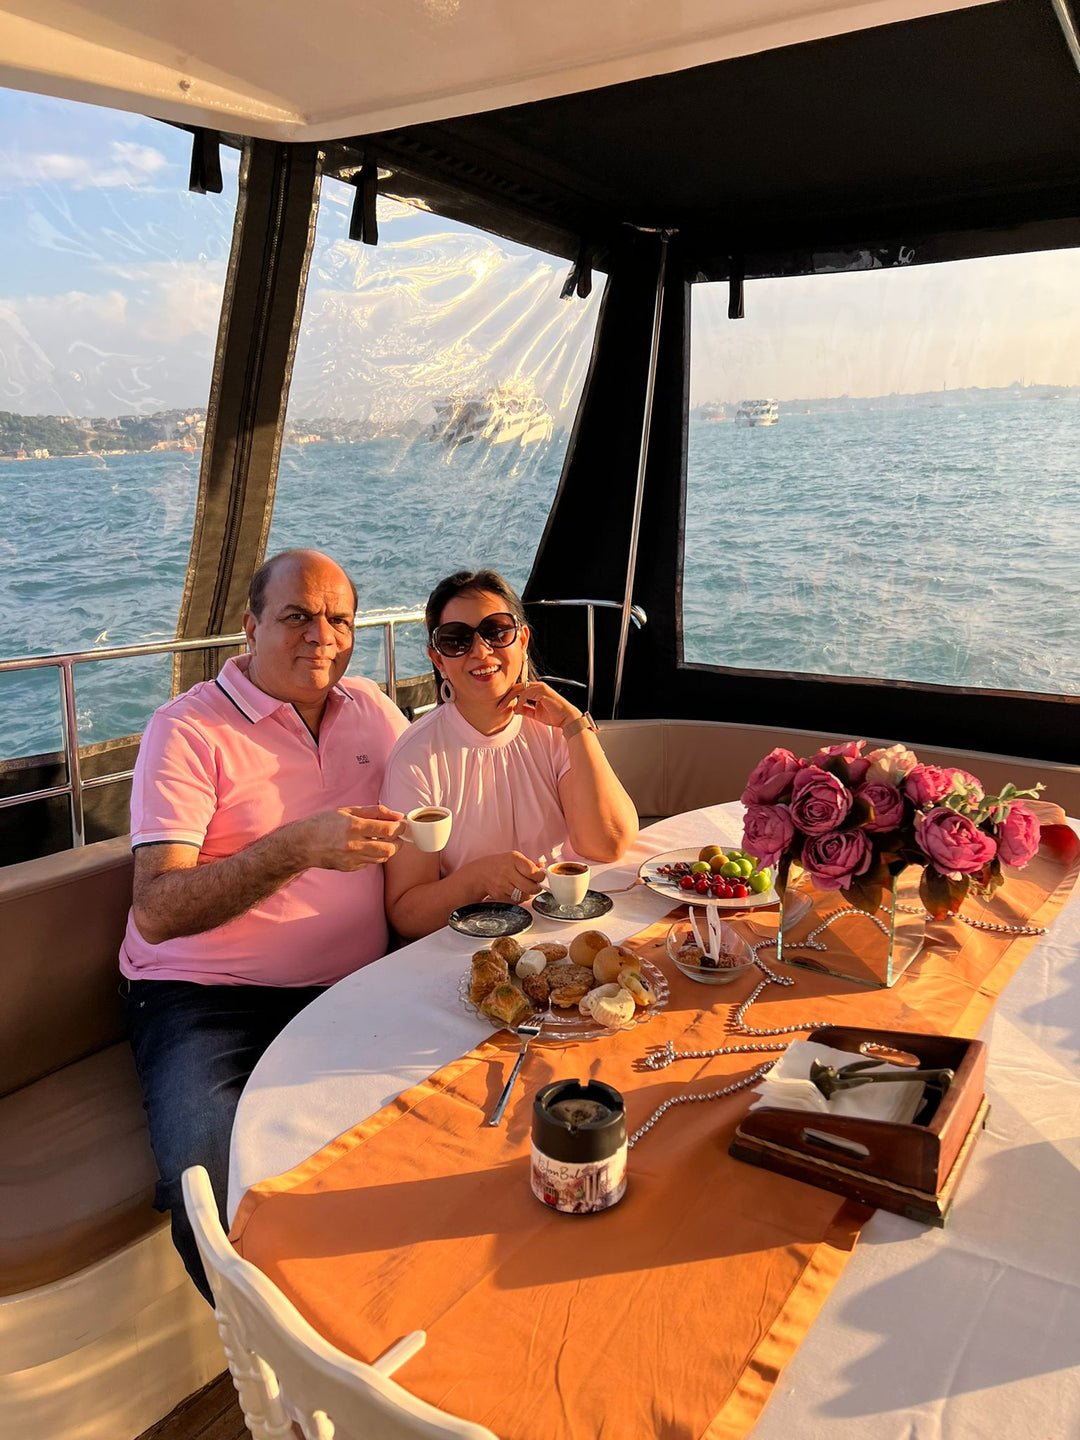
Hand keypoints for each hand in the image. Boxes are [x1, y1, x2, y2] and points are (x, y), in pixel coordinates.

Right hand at [290, 804, 405, 871]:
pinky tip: (365, 846)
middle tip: (396, 834)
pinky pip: (370, 863)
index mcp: (353, 827)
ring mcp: (351, 859)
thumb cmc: (324, 823)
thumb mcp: (348, 811)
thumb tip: (397, 815)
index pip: (388, 829)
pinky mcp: (350, 868)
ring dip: (388, 848)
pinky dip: (373, 855)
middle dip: (398, 842)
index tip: (402, 823)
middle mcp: (353, 845)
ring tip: (381, 839)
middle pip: (389, 849)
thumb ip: (375, 812)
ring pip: (382, 858)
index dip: (400, 826)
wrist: (303, 844)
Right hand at [476, 850, 546, 902]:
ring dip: (528, 894)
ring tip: (525, 888)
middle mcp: (507, 872)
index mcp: (513, 860)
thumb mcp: (515, 858)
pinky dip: (520, 898)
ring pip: (524, 896)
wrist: (481, 874)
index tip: (540, 876)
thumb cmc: (501, 865)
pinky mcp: (500, 896)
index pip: (532, 872)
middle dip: (536, 887)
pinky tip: (516, 891)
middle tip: (535, 885)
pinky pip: (517, 901)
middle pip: (530, 887)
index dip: (540, 876)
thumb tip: (542, 868)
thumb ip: (530, 864)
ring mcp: (503, 885)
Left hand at [501, 680, 578, 730]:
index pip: (518, 690)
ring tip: (504, 708)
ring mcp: (540, 687)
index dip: (508, 697)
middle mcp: (537, 686)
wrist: (566, 718)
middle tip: (498, 706)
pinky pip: (526, 693)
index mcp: (535, 690)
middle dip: (506, 697)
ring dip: (510, 699)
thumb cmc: (554, 716)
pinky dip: (519, 701)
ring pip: (519, 689)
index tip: (501, 706)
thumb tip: (514, 709)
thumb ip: (525, 710)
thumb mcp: (535, 713)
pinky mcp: (542, 690)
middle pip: (516, 688)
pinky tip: (517, 709)